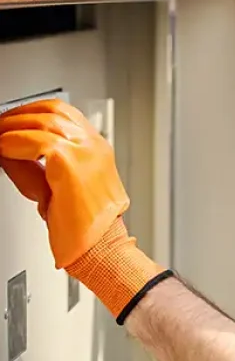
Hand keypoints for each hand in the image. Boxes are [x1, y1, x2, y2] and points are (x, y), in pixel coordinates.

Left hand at [0, 99, 164, 320]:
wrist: (99, 249)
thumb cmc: (84, 228)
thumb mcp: (56, 188)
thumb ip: (34, 166)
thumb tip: (7, 150)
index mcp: (96, 149)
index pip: (64, 113)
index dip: (33, 111)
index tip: (11, 121)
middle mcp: (95, 146)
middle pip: (54, 110)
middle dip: (19, 114)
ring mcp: (87, 153)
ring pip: (44, 121)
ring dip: (13, 127)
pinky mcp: (73, 165)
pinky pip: (37, 141)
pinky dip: (15, 143)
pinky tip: (3, 150)